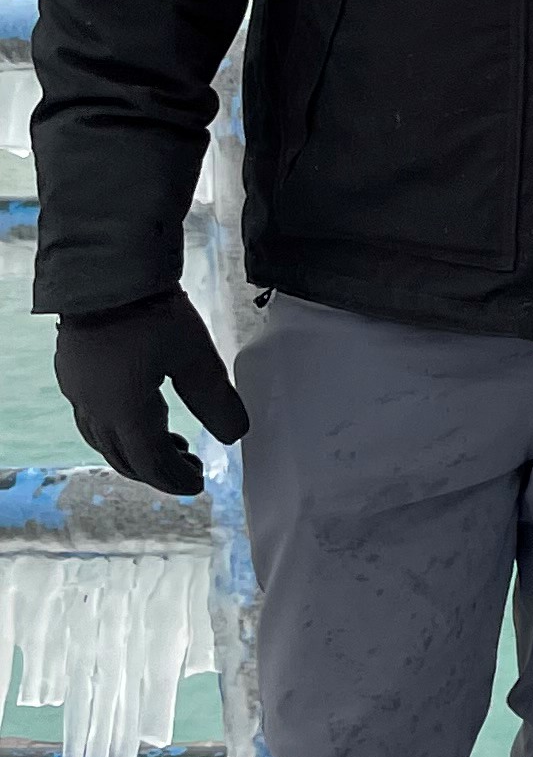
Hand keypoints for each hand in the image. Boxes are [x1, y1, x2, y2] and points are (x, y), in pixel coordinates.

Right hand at [54, 291, 248, 497]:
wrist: (104, 271)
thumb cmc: (151, 313)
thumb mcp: (196, 358)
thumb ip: (216, 400)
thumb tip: (236, 436)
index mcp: (123, 412)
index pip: (150, 463)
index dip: (175, 479)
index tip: (199, 485)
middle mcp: (93, 408)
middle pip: (124, 456)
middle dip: (157, 469)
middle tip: (189, 467)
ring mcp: (77, 389)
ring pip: (103, 438)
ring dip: (135, 450)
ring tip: (169, 442)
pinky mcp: (72, 370)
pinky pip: (91, 416)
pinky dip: (117, 427)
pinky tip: (136, 410)